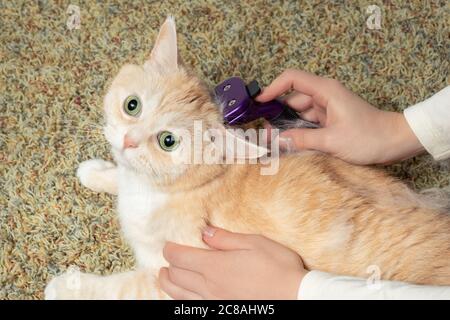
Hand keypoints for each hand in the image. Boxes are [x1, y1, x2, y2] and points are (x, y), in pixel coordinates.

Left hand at [159, 226, 306, 299]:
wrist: (295, 297)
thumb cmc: (277, 267)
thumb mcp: (254, 243)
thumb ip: (225, 238)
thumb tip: (205, 232)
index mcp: (215, 266)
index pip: (180, 257)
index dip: (170, 250)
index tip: (167, 245)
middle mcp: (209, 287)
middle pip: (175, 277)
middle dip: (167, 266)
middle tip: (165, 260)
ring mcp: (214, 303)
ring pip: (179, 295)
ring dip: (168, 284)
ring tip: (164, 277)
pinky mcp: (222, 311)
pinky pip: (193, 307)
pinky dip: (182, 300)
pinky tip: (184, 296)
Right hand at [257, 69, 424, 164]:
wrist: (395, 142)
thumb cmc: (370, 137)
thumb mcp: (332, 141)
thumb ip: (301, 140)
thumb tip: (276, 141)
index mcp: (325, 91)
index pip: (292, 79)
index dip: (272, 88)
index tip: (258, 103)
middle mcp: (324, 96)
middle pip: (291, 99)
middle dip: (276, 114)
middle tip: (264, 134)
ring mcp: (327, 108)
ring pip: (298, 113)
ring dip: (287, 126)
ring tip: (274, 142)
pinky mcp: (329, 120)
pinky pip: (307, 123)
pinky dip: (298, 132)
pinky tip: (289, 144)